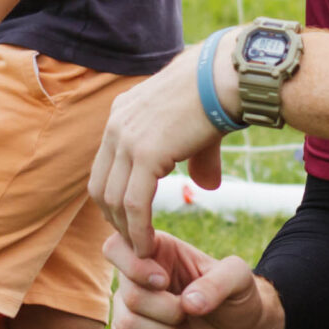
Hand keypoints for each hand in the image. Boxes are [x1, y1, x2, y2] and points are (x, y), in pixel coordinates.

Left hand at [87, 38, 228, 257]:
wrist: (227, 75)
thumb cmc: (219, 95)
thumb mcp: (195, 129)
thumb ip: (194, 159)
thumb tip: (206, 186)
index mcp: (122, 114)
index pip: (105, 166)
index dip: (114, 198)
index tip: (129, 221)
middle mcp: (116, 125)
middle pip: (101, 186)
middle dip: (114, 219)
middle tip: (133, 241)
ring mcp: (128, 139)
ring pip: (114, 200)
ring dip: (126, 231)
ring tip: (142, 252)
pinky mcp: (145, 154)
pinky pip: (134, 204)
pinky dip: (138, 231)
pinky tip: (148, 246)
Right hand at [105, 228, 280, 328]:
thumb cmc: (237, 297)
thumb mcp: (239, 279)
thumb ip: (218, 282)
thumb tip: (188, 303)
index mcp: (157, 250)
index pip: (116, 247)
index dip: (135, 267)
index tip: (164, 281)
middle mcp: (136, 276)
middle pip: (129, 296)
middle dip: (167, 311)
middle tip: (190, 312)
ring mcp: (130, 308)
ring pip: (125, 324)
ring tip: (183, 328)